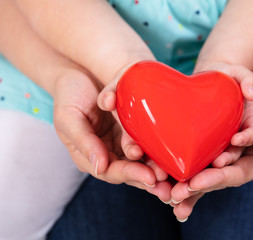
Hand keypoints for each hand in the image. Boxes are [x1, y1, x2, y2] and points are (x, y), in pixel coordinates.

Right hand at [53, 68, 171, 202]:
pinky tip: (172, 154)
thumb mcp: (69, 118)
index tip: (149, 178)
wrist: (79, 73)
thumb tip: (99, 168)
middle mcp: (107, 153)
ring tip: (171, 171)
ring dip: (155, 166)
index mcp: (89, 156)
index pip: (111, 171)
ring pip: (141, 159)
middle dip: (148, 176)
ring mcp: (120, 142)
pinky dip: (158, 150)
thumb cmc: (69, 95)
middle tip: (166, 180)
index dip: (131, 175)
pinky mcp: (131, 129)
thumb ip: (84, 142)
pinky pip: (146, 141)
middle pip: (130, 170)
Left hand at [170, 62, 252, 220]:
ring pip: (205, 168)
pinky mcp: (215, 134)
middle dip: (197, 187)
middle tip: (175, 194)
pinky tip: (164, 170)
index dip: (218, 179)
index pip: (238, 173)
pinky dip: (183, 160)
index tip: (197, 182)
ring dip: (186, 181)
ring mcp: (227, 145)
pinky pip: (199, 149)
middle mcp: (242, 155)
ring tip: (165, 191)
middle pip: (218, 177)